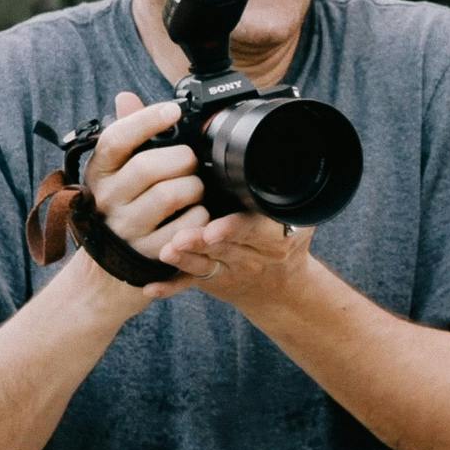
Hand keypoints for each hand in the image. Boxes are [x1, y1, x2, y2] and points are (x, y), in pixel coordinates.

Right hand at [79, 91, 212, 305]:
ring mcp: (128, 228)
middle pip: (149, 166)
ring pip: (172, 194)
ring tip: (194, 189)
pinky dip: (200, 216)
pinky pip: (188, 225)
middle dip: (182, 158)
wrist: (110, 270)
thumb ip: (127, 135)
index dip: (146, 120)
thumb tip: (126, 97)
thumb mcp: (116, 173)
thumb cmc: (122, 208)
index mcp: (99, 173)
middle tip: (191, 162)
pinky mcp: (150, 252)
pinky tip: (196, 213)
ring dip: (194, 187)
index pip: (116, 139)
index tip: (173, 110)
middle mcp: (108, 200)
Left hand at [157, 211, 314, 309]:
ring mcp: (229, 270)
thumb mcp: (298, 220)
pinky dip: (170, 286)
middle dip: (200, 242)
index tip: (213, 229)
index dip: (233, 229)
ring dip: (184, 259)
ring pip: (204, 264)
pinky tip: (151, 287)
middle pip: (224, 247)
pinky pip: (189, 283)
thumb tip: (273, 161)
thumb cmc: (286, 241)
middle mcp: (252, 256)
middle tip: (180, 238)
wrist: (283, 288)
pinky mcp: (210, 281)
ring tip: (166, 251)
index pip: (254, 229)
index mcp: (275, 237)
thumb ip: (280, 198)